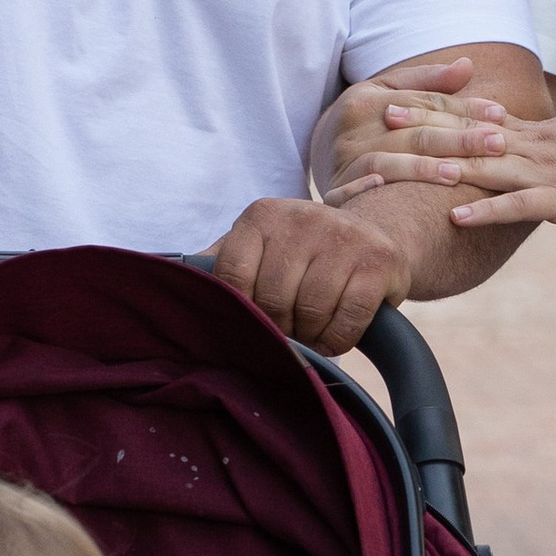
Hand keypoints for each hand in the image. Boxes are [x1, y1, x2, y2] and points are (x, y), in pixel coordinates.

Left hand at [208, 195, 415, 353]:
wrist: (375, 234)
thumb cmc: (305, 251)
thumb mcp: (262, 244)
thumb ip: (223, 262)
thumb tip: (176, 284)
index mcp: (263, 215)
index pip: (233, 276)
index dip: (242, 310)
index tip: (252, 321)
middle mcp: (302, 218)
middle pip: (272, 298)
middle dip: (278, 327)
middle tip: (286, 331)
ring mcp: (343, 237)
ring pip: (310, 311)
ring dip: (309, 335)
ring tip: (310, 331)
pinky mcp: (378, 261)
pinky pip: (348, 320)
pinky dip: (338, 339)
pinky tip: (334, 335)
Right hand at [313, 57, 492, 200]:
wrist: (317, 151)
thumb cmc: (368, 120)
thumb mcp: (389, 91)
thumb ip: (428, 81)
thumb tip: (469, 65)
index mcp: (368, 99)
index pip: (424, 103)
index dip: (464, 108)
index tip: (501, 115)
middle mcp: (353, 129)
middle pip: (413, 133)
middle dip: (458, 139)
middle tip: (497, 143)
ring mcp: (342, 161)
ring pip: (385, 163)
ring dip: (420, 169)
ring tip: (457, 174)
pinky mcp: (334, 190)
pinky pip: (347, 192)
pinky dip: (364, 189)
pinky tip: (385, 189)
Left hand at [380, 107, 555, 235]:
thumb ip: (548, 142)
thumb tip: (523, 141)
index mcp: (537, 133)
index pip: (477, 116)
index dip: (436, 105)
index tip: (399, 95)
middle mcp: (534, 147)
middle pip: (470, 133)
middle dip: (424, 125)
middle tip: (381, 115)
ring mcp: (547, 172)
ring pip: (486, 166)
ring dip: (443, 164)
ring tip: (402, 164)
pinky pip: (518, 205)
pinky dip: (485, 210)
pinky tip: (456, 216)